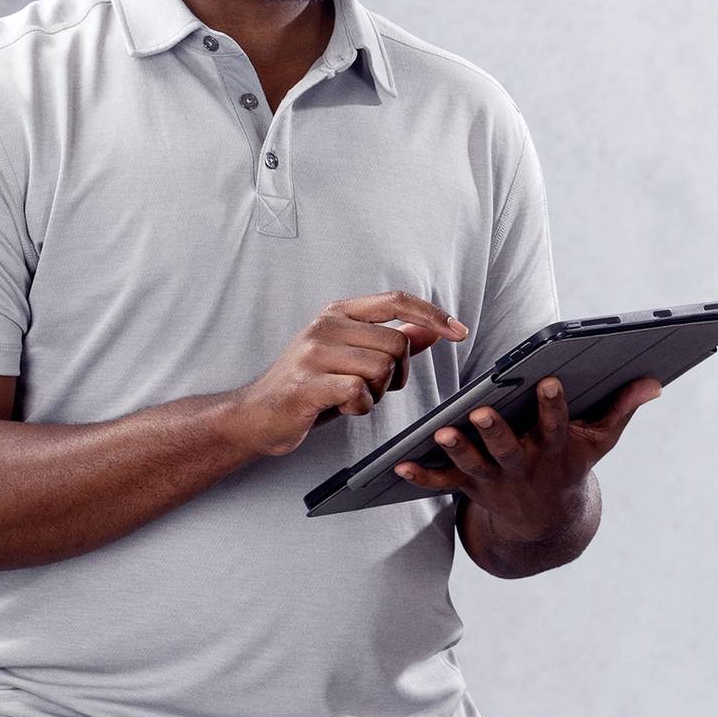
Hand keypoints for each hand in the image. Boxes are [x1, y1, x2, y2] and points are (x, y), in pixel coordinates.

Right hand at [228, 292, 466, 457]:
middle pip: (397, 343)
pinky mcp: (306, 383)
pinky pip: (359, 391)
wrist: (256, 415)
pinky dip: (360, 406)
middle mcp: (326, 326)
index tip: (460, 331)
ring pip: (382, 368)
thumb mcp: (351, 357)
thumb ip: (388, 341)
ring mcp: (313, 352)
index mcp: (338, 313)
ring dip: (377, 393)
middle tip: (375, 388)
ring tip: (353, 397)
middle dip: (398, 373)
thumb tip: (430, 330)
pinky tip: (343, 408)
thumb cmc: (307, 386)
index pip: (396, 301)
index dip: (432, 314)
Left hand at [392, 375, 660, 540]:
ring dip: (458, 450)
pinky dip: (422, 477)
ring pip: (474, 466)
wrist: (548, 523)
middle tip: (483, 413)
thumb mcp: (600, 442)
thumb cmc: (573, 465)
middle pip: (509, 449)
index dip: (553, 405)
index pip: (556, 425)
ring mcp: (497, 480)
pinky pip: (444, 484)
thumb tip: (655, 381)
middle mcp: (525, 466)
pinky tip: (400, 466)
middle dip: (496, 432)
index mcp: (557, 450)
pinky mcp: (472, 488)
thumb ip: (623, 408)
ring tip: (442, 432)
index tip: (548, 381)